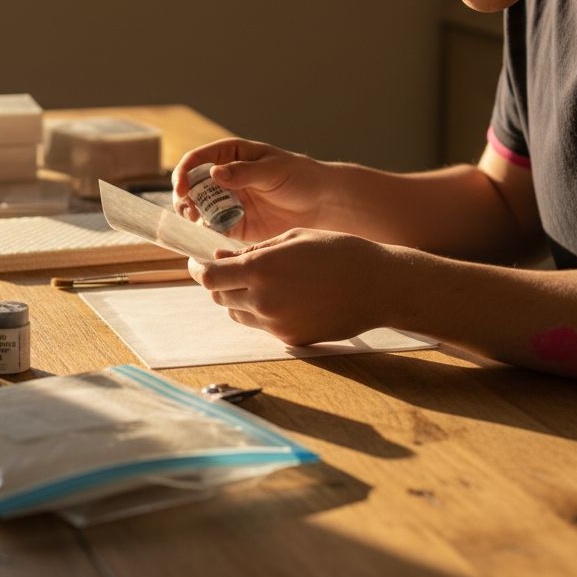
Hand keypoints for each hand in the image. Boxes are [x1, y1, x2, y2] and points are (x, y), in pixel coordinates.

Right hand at [172, 138, 330, 241]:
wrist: (320, 204)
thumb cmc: (299, 176)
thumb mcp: (273, 170)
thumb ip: (244, 172)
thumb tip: (214, 173)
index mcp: (230, 155)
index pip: (197, 159)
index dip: (184, 172)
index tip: (181, 188)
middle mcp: (223, 178)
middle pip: (191, 186)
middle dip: (185, 197)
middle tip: (190, 210)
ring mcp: (227, 201)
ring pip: (197, 208)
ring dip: (192, 216)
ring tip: (199, 222)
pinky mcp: (233, 224)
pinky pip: (212, 229)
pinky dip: (206, 233)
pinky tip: (209, 236)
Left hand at [189, 228, 393, 345]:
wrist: (379, 286)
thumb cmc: (339, 253)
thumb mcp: (294, 238)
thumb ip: (254, 251)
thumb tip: (222, 258)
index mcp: (262, 268)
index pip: (209, 276)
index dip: (197, 269)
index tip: (197, 263)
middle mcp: (263, 299)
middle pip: (218, 296)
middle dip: (220, 282)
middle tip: (232, 269)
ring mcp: (276, 323)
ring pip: (237, 313)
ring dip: (239, 298)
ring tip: (264, 282)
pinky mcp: (290, 339)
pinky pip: (262, 326)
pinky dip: (263, 312)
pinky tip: (286, 297)